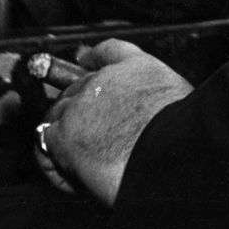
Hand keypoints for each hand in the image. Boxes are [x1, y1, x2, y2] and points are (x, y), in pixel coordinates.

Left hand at [36, 39, 193, 206]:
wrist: (171, 150)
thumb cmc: (183, 134)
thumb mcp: (179, 101)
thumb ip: (157, 98)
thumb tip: (149, 118)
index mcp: (137, 67)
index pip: (109, 52)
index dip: (94, 57)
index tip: (84, 60)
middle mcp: (104, 78)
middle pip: (76, 88)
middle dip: (76, 110)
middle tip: (88, 139)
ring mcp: (81, 104)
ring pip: (57, 116)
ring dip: (64, 139)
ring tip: (81, 165)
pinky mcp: (66, 134)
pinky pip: (46, 147)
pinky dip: (55, 164)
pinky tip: (72, 177)